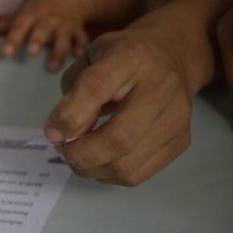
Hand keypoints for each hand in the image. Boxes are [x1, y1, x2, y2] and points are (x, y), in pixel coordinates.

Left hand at [0, 0, 89, 71]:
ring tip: (52, 67)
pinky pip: (81, 37)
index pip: (20, 25)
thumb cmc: (43, 2)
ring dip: (59, 51)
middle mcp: (49, 18)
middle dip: (37, 41)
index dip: (12, 39)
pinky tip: (79, 56)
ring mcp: (65, 23)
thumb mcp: (25, 7)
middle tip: (31, 54)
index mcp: (33, 12)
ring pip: (63, 37)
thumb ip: (9, 21)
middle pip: (43, 29)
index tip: (5, 53)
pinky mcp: (78, 28)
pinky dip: (81, 46)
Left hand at [43, 23, 194, 185]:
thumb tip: (62, 134)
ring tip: (80, 153)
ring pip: (125, 166)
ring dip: (90, 168)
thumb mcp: (90, 58)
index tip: (52, 133)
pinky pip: (135, 175)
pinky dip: (108, 174)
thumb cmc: (123, 58)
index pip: (96, 88)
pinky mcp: (180, 142)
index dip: (67, 117)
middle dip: (79, 154)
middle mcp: (162, 88)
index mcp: (132, 58)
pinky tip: (101, 158)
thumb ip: (73, 92)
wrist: (173, 56)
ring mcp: (176, 118)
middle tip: (64, 148)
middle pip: (118, 139)